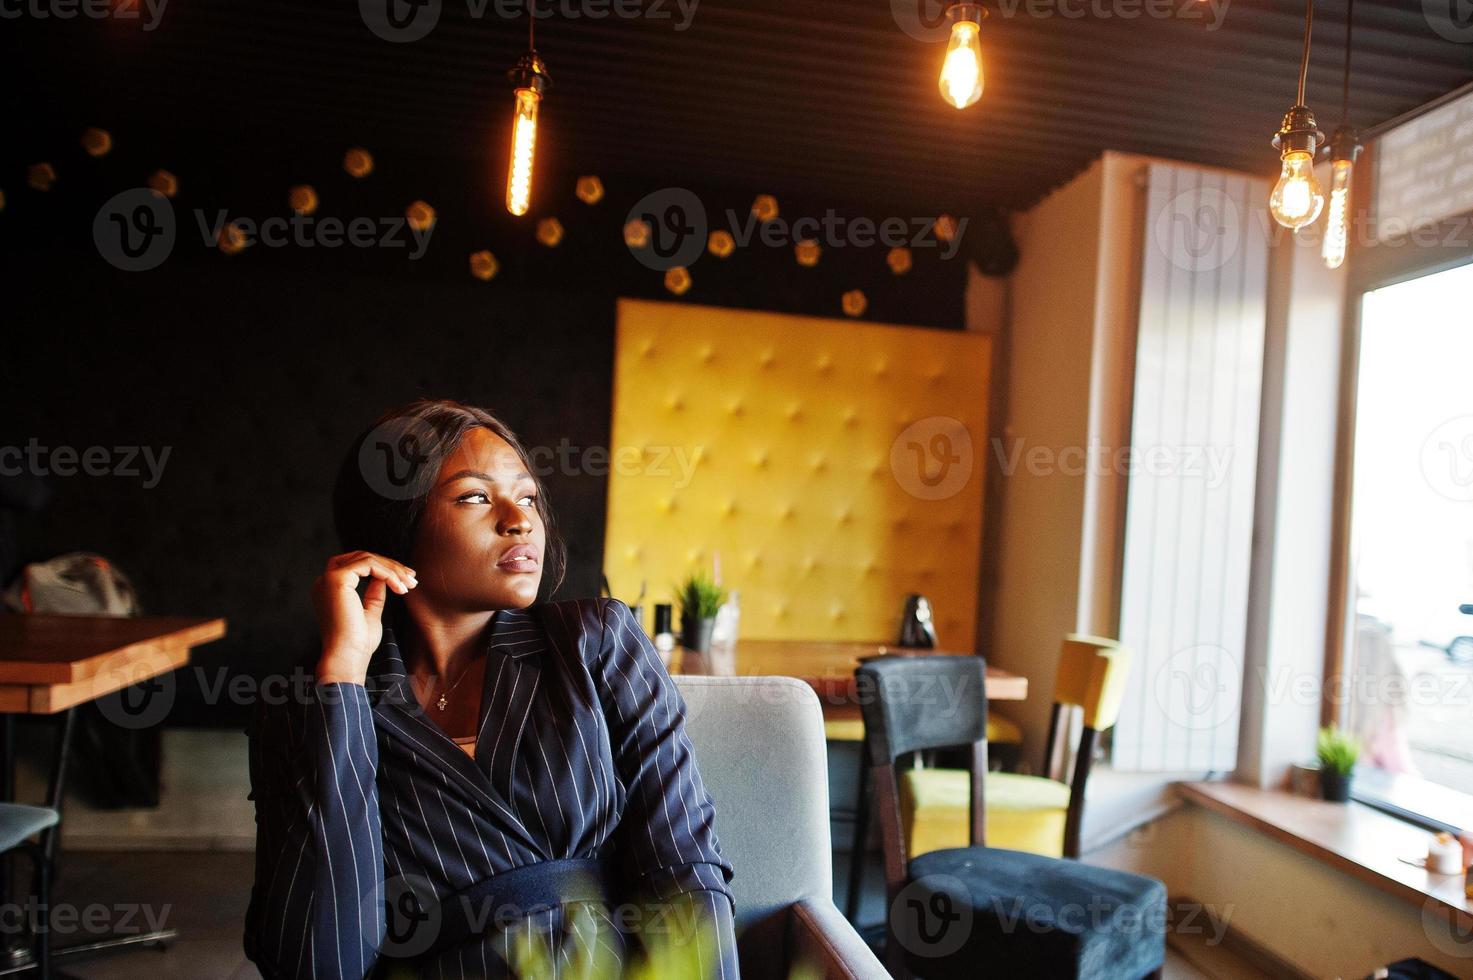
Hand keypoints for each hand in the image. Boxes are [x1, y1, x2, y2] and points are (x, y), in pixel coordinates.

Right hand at [311, 551, 416, 684]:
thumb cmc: (358, 643)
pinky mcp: (337, 579)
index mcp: (329, 590)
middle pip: (361, 557)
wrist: (348, 657)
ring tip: (409, 585)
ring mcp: (328, 579)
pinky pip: (368, 564)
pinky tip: (400, 588)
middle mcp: (324, 581)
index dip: (383, 568)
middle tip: (412, 579)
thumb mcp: (370, 613)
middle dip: (390, 565)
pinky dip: (388, 573)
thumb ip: (373, 594)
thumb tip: (383, 578)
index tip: (406, 580)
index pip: (356, 566)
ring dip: (393, 569)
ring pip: (366, 558)